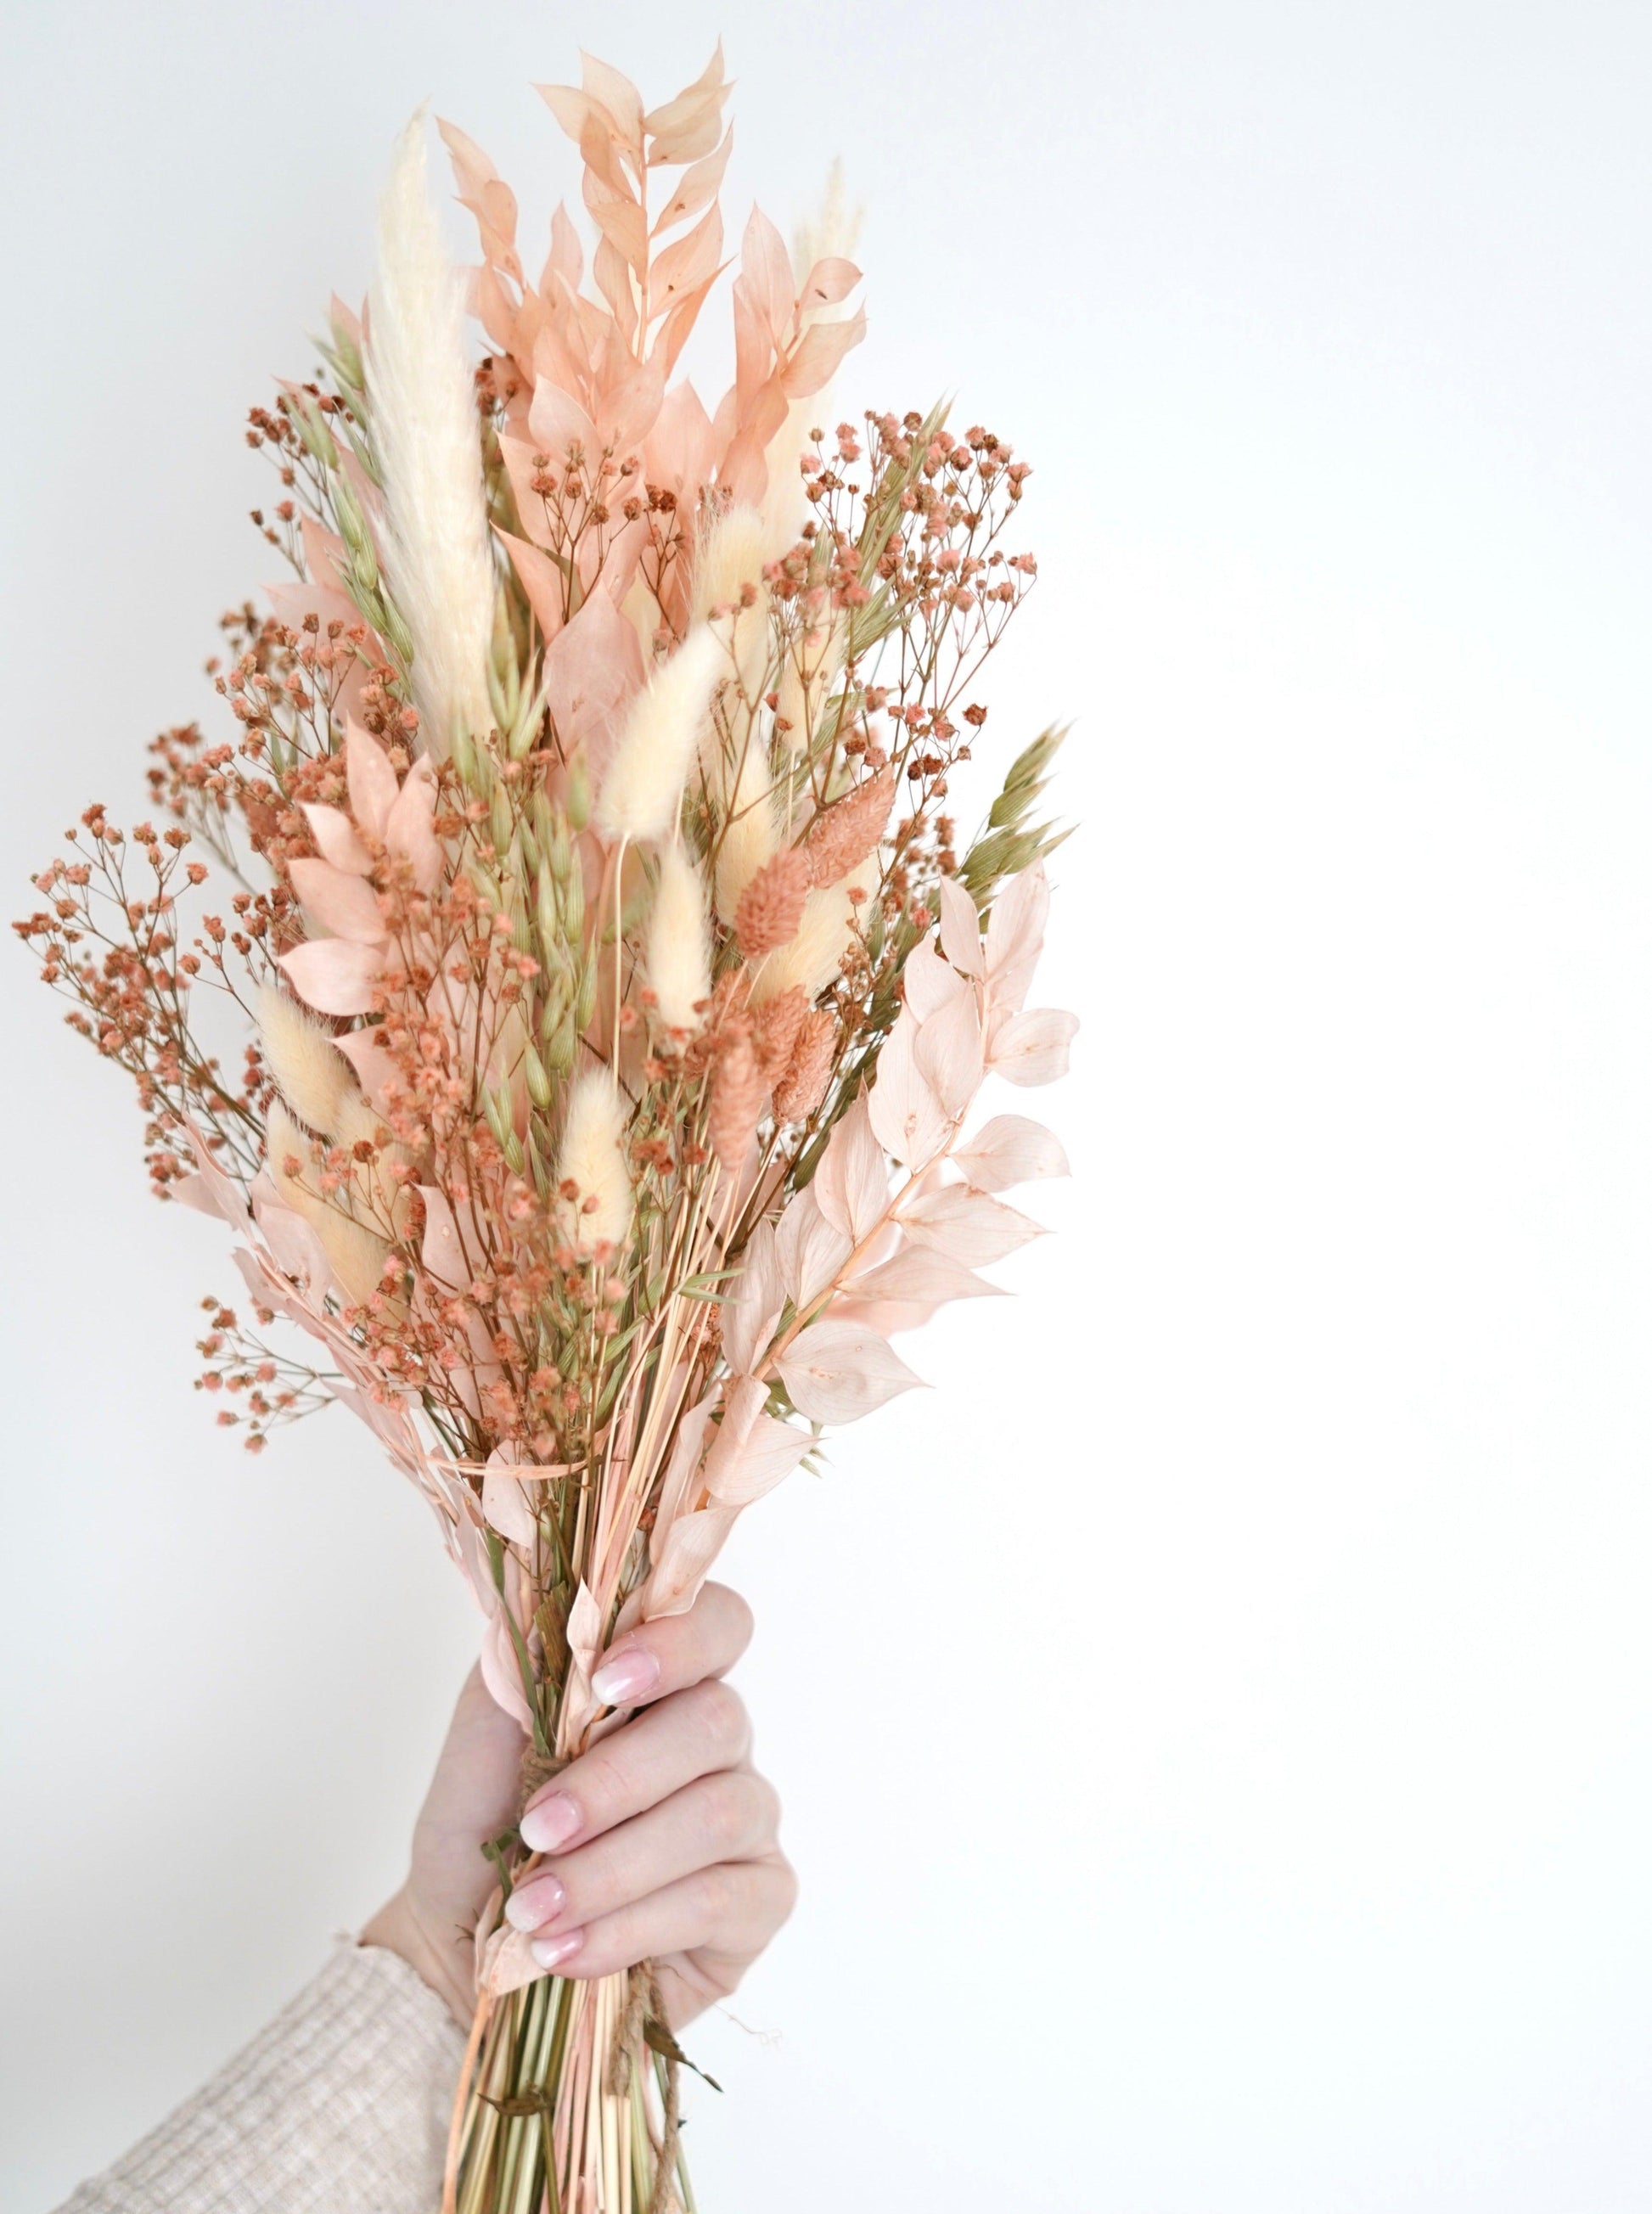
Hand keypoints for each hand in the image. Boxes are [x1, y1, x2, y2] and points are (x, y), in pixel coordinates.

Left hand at [360, 1583, 795, 2028]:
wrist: (464, 1959)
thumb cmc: (482, 1842)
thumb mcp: (479, 1752)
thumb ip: (517, 1678)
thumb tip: (538, 1614)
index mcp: (663, 1686)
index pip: (717, 1623)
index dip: (678, 1639)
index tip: (603, 1679)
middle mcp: (719, 1745)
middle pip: (717, 1721)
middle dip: (618, 1780)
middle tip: (538, 1828)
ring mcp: (750, 1822)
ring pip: (717, 1815)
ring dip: (611, 1867)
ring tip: (534, 1910)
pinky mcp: (761, 1902)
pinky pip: (718, 1902)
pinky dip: (628, 1928)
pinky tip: (567, 1951)